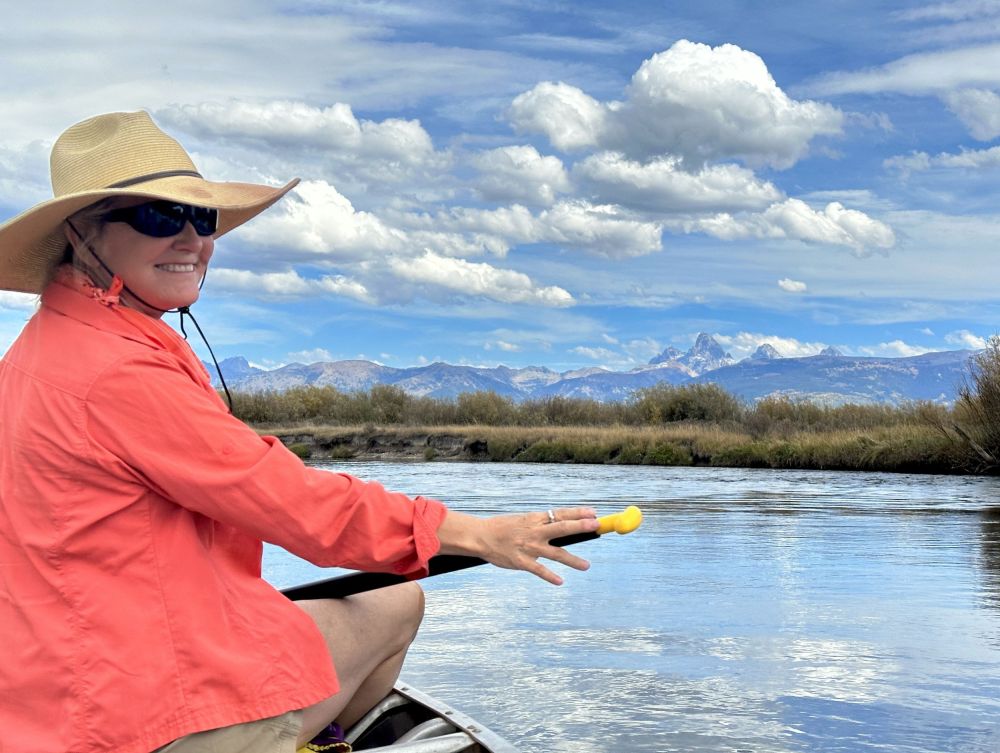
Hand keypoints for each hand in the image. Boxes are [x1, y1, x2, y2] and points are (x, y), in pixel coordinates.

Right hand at [437, 506, 599, 584]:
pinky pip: (538, 570)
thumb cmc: (502, 528)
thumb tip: (559, 522)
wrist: (480, 536)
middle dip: (580, 526)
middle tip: (596, 525)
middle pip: (562, 528)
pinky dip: (550, 576)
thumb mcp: (522, 520)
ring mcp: (529, 547)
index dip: (577, 513)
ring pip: (555, 553)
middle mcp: (534, 531)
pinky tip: (561, 581)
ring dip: (572, 560)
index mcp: (535, 519)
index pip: (560, 514)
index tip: (593, 512)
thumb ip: (540, 523)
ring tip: (586, 565)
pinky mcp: (521, 562)